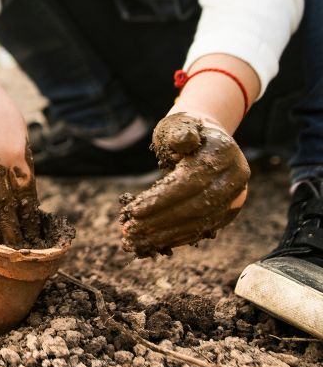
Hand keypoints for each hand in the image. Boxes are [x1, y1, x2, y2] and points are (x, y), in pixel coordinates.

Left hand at [119, 113, 249, 256]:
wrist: (207, 138)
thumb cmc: (183, 130)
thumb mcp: (178, 123)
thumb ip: (180, 132)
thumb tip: (183, 141)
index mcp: (223, 152)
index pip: (190, 182)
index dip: (161, 199)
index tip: (132, 211)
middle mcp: (235, 177)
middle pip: (196, 206)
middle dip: (160, 221)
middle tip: (130, 230)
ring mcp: (236, 196)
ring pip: (200, 222)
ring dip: (166, 234)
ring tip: (136, 241)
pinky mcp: (229, 210)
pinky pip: (203, 228)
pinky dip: (178, 237)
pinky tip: (155, 243)